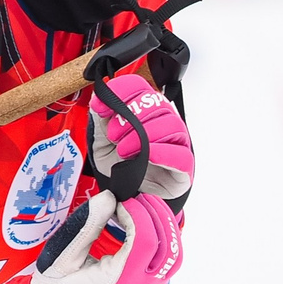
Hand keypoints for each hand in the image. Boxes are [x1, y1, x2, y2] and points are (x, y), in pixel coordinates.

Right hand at [19, 190, 182, 283]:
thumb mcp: (64, 255)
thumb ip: (87, 225)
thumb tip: (109, 197)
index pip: (146, 242)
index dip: (139, 214)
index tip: (123, 200)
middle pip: (167, 248)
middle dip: (156, 216)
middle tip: (138, 198)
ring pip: (173, 257)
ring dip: (163, 228)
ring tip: (145, 207)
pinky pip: (165, 264)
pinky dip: (160, 241)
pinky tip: (145, 226)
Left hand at [89, 73, 192, 202]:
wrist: (129, 196)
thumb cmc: (121, 166)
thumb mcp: (102, 142)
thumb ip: (100, 121)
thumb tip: (99, 100)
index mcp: (144, 110)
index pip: (139, 87)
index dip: (121, 92)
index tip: (102, 107)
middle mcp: (163, 122)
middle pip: (157, 103)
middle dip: (130, 117)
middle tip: (113, 135)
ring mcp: (176, 143)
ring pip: (172, 125)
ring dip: (144, 135)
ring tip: (125, 151)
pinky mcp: (183, 167)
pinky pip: (181, 156)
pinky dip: (164, 153)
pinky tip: (149, 155)